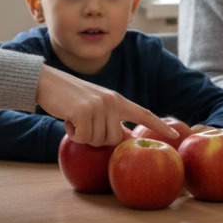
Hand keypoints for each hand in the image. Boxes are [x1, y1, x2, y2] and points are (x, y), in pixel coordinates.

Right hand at [36, 65, 175, 146]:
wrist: (46, 81)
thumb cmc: (67, 98)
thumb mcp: (93, 105)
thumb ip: (108, 117)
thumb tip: (118, 139)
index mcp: (117, 100)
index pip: (143, 114)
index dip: (159, 127)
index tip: (175, 136)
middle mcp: (112, 102)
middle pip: (113, 140)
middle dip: (96, 138)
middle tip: (82, 123)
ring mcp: (100, 106)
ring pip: (98, 141)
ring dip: (82, 136)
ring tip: (74, 118)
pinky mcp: (85, 112)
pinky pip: (83, 139)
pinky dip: (73, 134)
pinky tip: (67, 119)